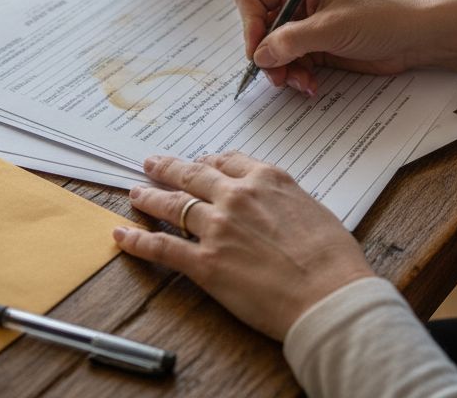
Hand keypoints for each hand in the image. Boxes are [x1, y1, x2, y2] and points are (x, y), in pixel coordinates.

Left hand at [113, 152, 375, 340]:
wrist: (329, 295)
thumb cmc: (333, 259)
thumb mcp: (314, 210)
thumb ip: (285, 200)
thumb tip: (275, 205)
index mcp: (267, 180)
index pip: (228, 162)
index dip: (208, 162)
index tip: (198, 163)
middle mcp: (237, 196)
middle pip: (192, 176)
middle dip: (169, 168)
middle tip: (152, 163)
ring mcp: (217, 228)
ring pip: (172, 205)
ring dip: (149, 197)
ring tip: (134, 193)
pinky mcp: (205, 263)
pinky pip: (162, 246)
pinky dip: (138, 240)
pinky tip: (122, 236)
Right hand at [234, 0, 456, 94]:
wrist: (416, 38)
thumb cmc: (380, 19)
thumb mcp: (332, 28)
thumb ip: (292, 41)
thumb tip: (259, 56)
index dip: (249, 25)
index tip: (258, 52)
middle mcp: (298, 3)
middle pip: (260, 29)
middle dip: (267, 56)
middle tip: (277, 77)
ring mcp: (307, 27)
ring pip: (274, 52)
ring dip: (283, 71)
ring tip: (300, 83)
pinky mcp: (317, 48)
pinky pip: (292, 65)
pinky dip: (297, 77)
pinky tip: (312, 86)